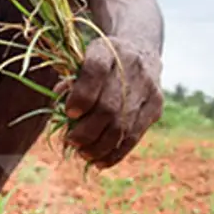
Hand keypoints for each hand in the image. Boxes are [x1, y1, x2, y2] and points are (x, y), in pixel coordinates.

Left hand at [62, 36, 162, 167]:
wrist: (140, 51)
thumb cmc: (100, 62)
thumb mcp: (82, 60)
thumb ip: (69, 82)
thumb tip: (57, 108)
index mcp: (107, 50)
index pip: (95, 71)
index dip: (81, 96)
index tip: (69, 113)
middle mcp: (131, 67)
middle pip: (109, 107)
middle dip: (86, 131)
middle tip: (70, 141)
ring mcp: (148, 88)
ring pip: (122, 126)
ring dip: (99, 147)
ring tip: (82, 153)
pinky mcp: (156, 106)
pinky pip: (135, 136)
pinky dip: (115, 153)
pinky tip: (100, 162)